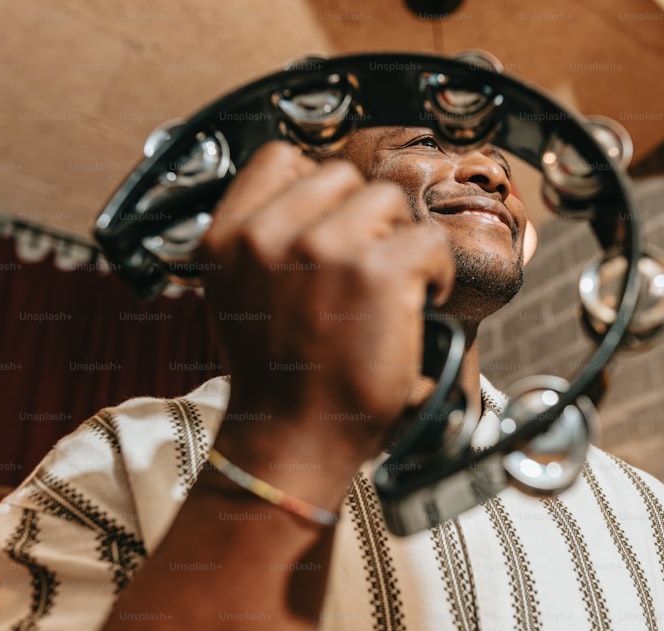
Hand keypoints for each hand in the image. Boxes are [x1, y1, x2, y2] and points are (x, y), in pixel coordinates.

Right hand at [198, 142, 454, 502]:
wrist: (293, 438)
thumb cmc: (277, 375)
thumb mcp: (239, 291)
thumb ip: (263, 237)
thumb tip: (314, 196)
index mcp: (229, 236)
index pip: (282, 159)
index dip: (317, 190)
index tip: (333, 225)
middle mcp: (270, 235)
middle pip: (344, 177)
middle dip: (363, 219)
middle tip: (363, 270)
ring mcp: (324, 249)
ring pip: (389, 201)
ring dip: (399, 241)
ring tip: (388, 288)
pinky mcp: (377, 272)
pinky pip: (429, 239)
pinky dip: (435, 271)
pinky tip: (411, 303)